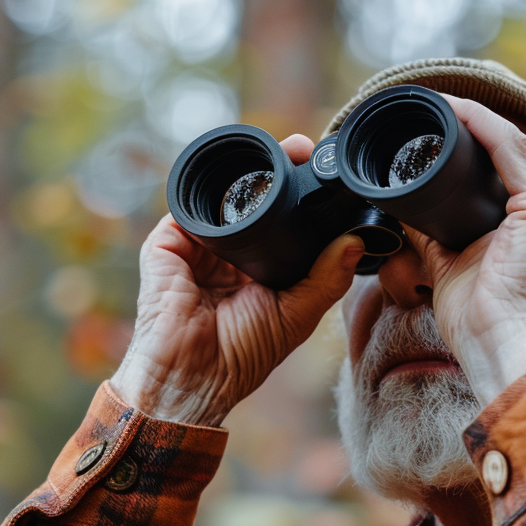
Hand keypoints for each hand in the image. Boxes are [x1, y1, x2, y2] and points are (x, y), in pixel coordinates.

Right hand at [111, 135, 364, 425]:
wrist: (192, 375)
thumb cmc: (242, 356)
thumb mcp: (297, 314)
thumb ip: (326, 278)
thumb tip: (358, 240)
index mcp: (259, 271)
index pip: (283, 223)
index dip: (301, 198)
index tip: (323, 171)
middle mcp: (229, 254)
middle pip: (252, 201)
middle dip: (275, 174)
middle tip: (299, 150)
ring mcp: (196, 246)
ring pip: (222, 196)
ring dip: (245, 173)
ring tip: (274, 154)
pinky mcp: (167, 242)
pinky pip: (188, 205)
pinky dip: (209, 191)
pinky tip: (235, 178)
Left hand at [402, 94, 525, 402]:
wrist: (509, 356)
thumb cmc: (487, 330)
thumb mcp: (455, 272)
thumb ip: (438, 240)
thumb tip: (409, 216)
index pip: (517, 175)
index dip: (482, 147)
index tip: (446, 131)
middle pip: (517, 155)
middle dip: (477, 128)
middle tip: (437, 108)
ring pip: (514, 145)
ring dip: (475, 120)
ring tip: (440, 102)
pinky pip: (508, 149)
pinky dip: (480, 126)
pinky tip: (453, 110)